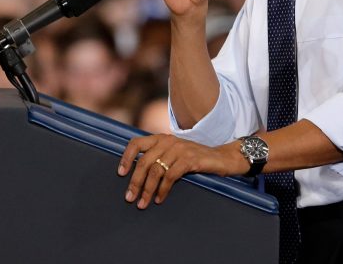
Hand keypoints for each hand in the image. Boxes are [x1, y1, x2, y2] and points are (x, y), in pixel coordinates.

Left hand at [117, 134, 245, 208]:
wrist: (222, 158)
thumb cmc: (195, 158)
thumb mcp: (174, 153)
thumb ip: (159, 157)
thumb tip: (137, 175)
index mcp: (161, 138)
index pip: (136, 143)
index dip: (126, 158)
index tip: (120, 174)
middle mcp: (168, 141)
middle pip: (144, 161)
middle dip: (135, 182)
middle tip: (130, 198)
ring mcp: (179, 149)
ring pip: (156, 170)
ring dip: (147, 189)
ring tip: (143, 203)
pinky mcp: (190, 159)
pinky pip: (170, 176)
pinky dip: (163, 189)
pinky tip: (159, 199)